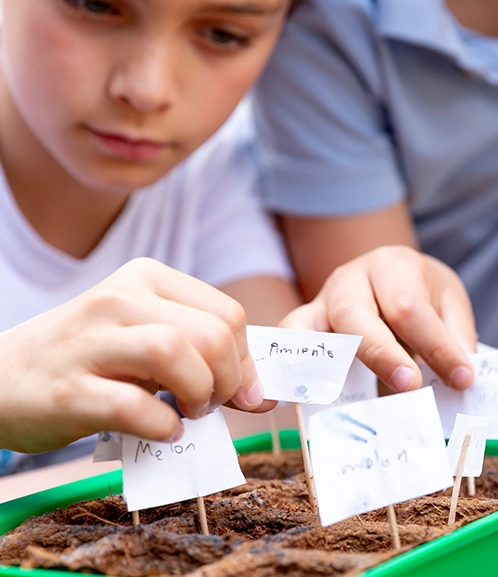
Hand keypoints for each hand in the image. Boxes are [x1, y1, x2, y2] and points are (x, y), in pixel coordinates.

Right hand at [0, 258, 267, 452]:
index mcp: (146, 278)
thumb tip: (262, 394)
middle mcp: (120, 298)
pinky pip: (136, 407)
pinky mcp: (68, 389)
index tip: (238, 389)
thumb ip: (203, 353)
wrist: (4, 375)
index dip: (245, 359)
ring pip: (175, 353)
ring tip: (188, 412)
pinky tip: (161, 429)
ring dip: (199, 395)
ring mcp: (90, 341)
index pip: (228, 313)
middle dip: (228, 380)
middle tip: (210, 403)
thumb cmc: (91, 356)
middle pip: (213, 334)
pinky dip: (163, 426)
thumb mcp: (146, 334)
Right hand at [280, 246, 476, 393]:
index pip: (409, 307)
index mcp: (391, 266)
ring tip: (325, 397)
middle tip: (409, 385)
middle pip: (353, 314)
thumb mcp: (448, 301)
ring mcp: (320, 302)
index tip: (462, 379)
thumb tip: (460, 377)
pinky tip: (274, 399)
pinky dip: (276, 367)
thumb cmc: (420, 290)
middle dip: (379, 352)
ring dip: (318, 364)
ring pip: (307, 326)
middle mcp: (349, 280)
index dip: (436, 346)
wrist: (390, 271)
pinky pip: (285, 343)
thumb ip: (455, 335)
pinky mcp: (305, 324)